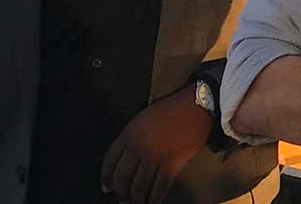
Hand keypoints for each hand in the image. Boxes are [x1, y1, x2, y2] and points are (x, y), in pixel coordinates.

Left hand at [100, 87, 210, 203]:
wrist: (194, 106)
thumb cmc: (170, 110)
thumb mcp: (143, 119)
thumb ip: (132, 137)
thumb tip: (127, 160)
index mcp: (128, 134)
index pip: (110, 161)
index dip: (106, 177)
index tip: (106, 187)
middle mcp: (138, 147)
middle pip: (122, 178)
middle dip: (121, 192)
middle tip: (123, 200)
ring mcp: (154, 157)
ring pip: (138, 187)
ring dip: (136, 199)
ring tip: (137, 203)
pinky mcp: (171, 165)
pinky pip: (159, 188)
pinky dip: (154, 199)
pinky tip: (152, 203)